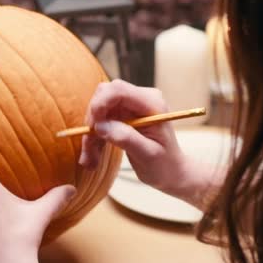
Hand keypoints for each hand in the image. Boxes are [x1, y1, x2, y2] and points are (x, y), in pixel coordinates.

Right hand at [78, 80, 218, 207]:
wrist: (172, 172)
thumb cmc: (165, 165)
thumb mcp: (148, 154)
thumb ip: (126, 138)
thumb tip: (101, 126)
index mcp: (151, 103)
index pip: (118, 90)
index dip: (100, 103)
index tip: (92, 126)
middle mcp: (140, 99)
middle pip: (104, 96)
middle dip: (93, 121)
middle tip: (89, 147)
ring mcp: (130, 107)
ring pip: (99, 111)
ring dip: (91, 135)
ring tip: (90, 161)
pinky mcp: (123, 116)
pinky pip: (101, 121)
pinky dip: (94, 139)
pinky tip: (92, 158)